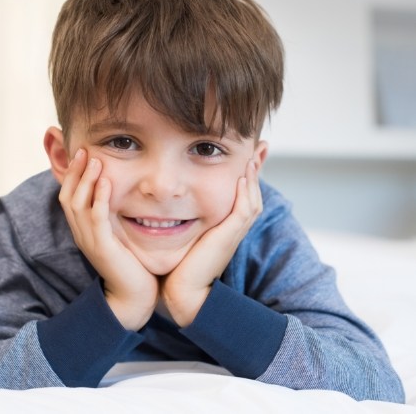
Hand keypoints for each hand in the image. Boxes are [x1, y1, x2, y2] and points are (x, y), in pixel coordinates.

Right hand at [59, 149, 158, 330]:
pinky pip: (97, 219)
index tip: (83, 154)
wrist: (133, 296)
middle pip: (68, 197)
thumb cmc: (129, 264)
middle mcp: (81, 234)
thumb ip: (111, 217)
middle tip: (84, 150)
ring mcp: (90, 241)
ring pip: (79, 205)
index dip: (73, 175)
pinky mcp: (103, 248)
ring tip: (95, 160)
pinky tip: (107, 183)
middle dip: (75, 172)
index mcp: (83, 230)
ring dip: (86, 180)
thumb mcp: (116, 235)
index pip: (69, 197)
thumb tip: (117, 194)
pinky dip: (100, 199)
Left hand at [160, 159, 262, 326]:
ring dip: (253, 178)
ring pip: (252, 200)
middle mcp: (234, 229)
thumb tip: (178, 204)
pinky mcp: (228, 238)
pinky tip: (242, 177)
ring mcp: (234, 234)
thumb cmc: (182, 265)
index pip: (243, 197)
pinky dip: (245, 194)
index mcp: (227, 228)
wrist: (183, 291)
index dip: (249, 177)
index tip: (249, 156)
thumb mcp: (189, 236)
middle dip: (257, 171)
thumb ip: (189, 220)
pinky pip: (243, 211)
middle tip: (260, 148)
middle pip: (253, 195)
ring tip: (252, 157)